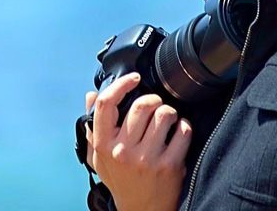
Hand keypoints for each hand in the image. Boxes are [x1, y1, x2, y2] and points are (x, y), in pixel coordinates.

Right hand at [85, 73, 191, 210]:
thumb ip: (94, 126)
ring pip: (165, 113)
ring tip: (166, 122)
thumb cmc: (121, 178)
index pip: (106, 105)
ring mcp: (146, 159)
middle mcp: (123, 151)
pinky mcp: (169, 165)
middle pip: (143, 104)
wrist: (141, 210)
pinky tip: (178, 135)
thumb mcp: (100, 156)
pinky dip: (184, 127)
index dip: (122, 84)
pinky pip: (183, 130)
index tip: (134, 78)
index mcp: (104, 145)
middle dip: (154, 100)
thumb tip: (91, 95)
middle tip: (156, 108)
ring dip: (170, 113)